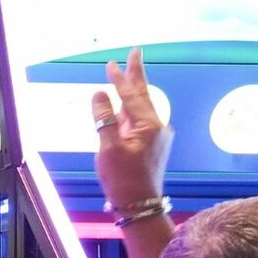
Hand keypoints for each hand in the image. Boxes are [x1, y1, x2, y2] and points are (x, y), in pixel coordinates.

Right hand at [94, 47, 169, 211]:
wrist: (138, 204)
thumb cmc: (122, 178)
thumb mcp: (108, 147)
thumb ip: (104, 118)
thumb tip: (100, 94)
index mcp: (149, 124)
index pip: (131, 95)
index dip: (120, 79)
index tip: (111, 64)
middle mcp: (157, 126)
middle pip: (143, 94)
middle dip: (136, 74)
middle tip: (135, 52)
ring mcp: (156, 136)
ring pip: (142, 106)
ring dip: (133, 90)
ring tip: (129, 74)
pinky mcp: (152, 144)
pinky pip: (140, 119)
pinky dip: (131, 108)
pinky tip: (125, 105)